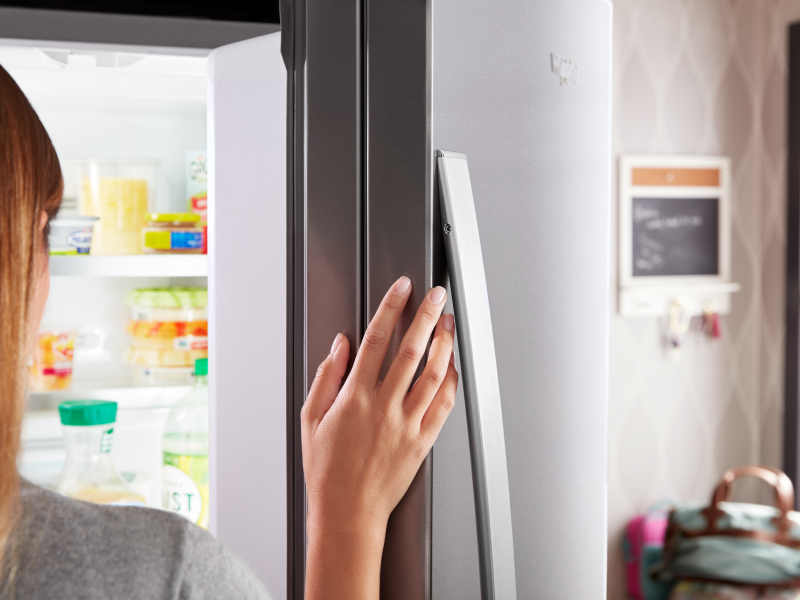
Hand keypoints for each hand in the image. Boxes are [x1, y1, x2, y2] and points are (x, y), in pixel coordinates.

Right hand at [302, 276, 457, 599]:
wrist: (347, 513)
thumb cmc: (327, 470)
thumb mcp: (312, 418)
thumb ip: (327, 376)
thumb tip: (341, 345)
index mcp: (355, 397)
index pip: (377, 340)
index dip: (391, 308)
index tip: (401, 289)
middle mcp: (385, 407)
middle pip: (412, 350)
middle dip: (427, 316)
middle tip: (437, 295)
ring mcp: (408, 424)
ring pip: (434, 374)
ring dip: (445, 344)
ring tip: (449, 323)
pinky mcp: (423, 441)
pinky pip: (444, 405)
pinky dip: (451, 382)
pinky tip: (452, 367)